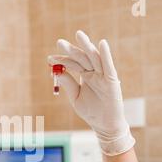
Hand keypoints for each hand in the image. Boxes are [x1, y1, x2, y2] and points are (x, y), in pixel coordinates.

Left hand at [48, 30, 134, 155]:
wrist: (104, 126)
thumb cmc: (91, 111)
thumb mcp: (76, 97)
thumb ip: (68, 84)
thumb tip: (56, 72)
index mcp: (86, 76)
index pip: (73, 64)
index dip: (62, 60)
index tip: (50, 58)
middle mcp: (95, 73)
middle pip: (82, 58)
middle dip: (71, 50)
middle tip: (59, 42)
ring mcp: (104, 76)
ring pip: (94, 58)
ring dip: (87, 46)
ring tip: (78, 35)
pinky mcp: (112, 82)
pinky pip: (109, 67)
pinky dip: (106, 55)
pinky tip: (101, 44)